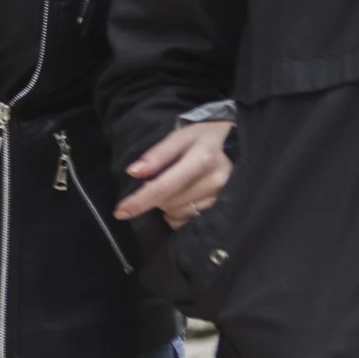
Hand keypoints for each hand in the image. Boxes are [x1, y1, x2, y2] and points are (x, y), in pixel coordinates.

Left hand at [115, 120, 233, 227]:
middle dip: (155, 197)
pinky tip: (184, 199)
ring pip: (178, 214)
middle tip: (160, 180)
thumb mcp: (181, 136)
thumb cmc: (204, 138)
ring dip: (167, 206)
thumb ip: (157, 154)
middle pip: (169, 203)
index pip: (164, 187)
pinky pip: (190, 221)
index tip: (120, 212)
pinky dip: (179, 213)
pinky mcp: (224, 210)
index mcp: (202, 159)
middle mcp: (215, 182)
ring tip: (176, 187)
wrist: (238, 144)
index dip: (140, 201)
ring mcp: (222, 198)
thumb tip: (133, 172)